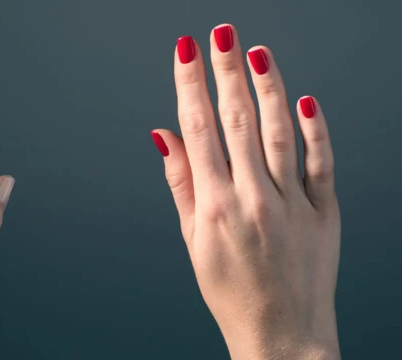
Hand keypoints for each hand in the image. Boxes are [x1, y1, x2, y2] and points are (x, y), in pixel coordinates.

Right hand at [151, 24, 339, 358]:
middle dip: (226, 71)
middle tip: (221, 33)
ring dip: (268, 88)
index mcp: (215, 207)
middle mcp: (253, 200)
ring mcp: (293, 205)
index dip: (189, 85)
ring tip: (257, 52)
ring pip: (280, 133)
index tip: (184, 51)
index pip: (198, 131)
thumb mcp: (193, 241)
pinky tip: (305, 100)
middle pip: (237, 122)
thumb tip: (164, 136)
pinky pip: (321, 163)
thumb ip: (182, 183)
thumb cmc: (230, 291)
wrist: (282, 335)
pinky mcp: (325, 213)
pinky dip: (316, 130)